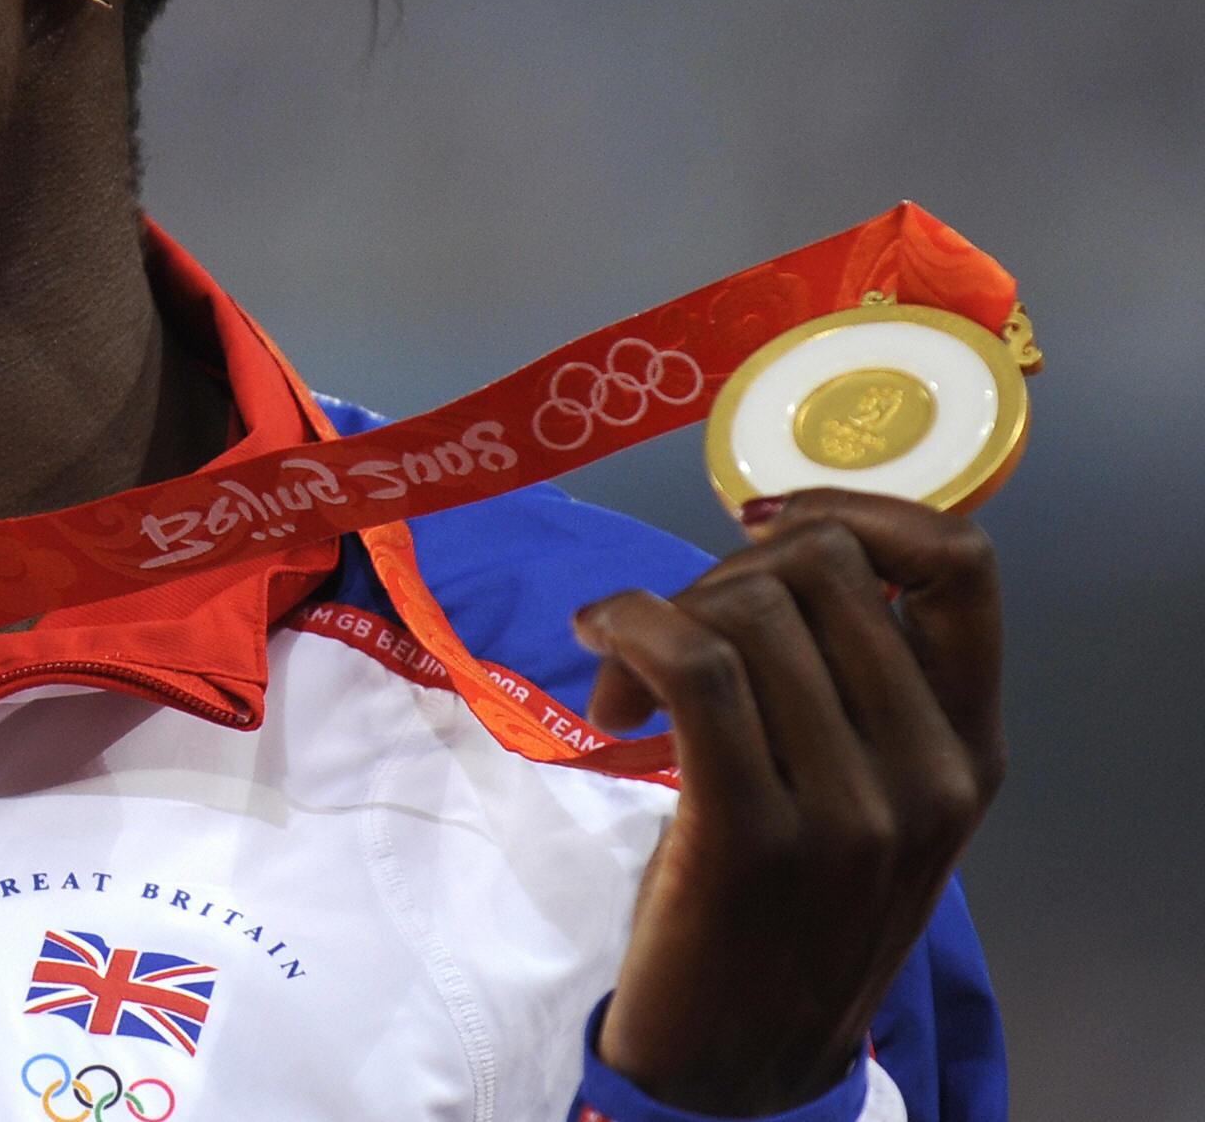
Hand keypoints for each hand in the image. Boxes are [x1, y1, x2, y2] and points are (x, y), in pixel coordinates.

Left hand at [573, 490, 1004, 1115]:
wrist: (738, 1058)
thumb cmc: (783, 908)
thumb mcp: (865, 794)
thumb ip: (859, 683)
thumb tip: (787, 541)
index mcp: (968, 748)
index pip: (961, 567)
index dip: (856, 510)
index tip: (763, 522)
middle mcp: (930, 772)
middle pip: (821, 568)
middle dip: (720, 572)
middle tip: (667, 634)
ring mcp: (851, 809)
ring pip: (747, 607)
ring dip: (658, 615)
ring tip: (626, 682)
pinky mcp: (753, 834)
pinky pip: (694, 662)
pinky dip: (630, 626)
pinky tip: (600, 650)